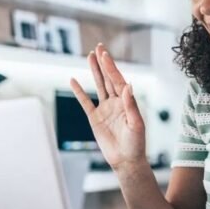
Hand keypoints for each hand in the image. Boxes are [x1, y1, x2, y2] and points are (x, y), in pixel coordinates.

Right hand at [70, 44, 145, 171]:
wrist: (126, 160)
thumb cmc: (136, 144)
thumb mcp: (136, 124)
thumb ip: (131, 105)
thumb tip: (128, 86)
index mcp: (127, 102)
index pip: (118, 80)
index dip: (111, 67)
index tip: (104, 55)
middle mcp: (116, 102)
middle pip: (109, 78)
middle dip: (104, 63)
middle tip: (99, 47)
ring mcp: (105, 109)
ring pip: (99, 85)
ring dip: (94, 71)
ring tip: (90, 56)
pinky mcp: (95, 118)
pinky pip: (85, 102)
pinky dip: (79, 92)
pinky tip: (73, 81)